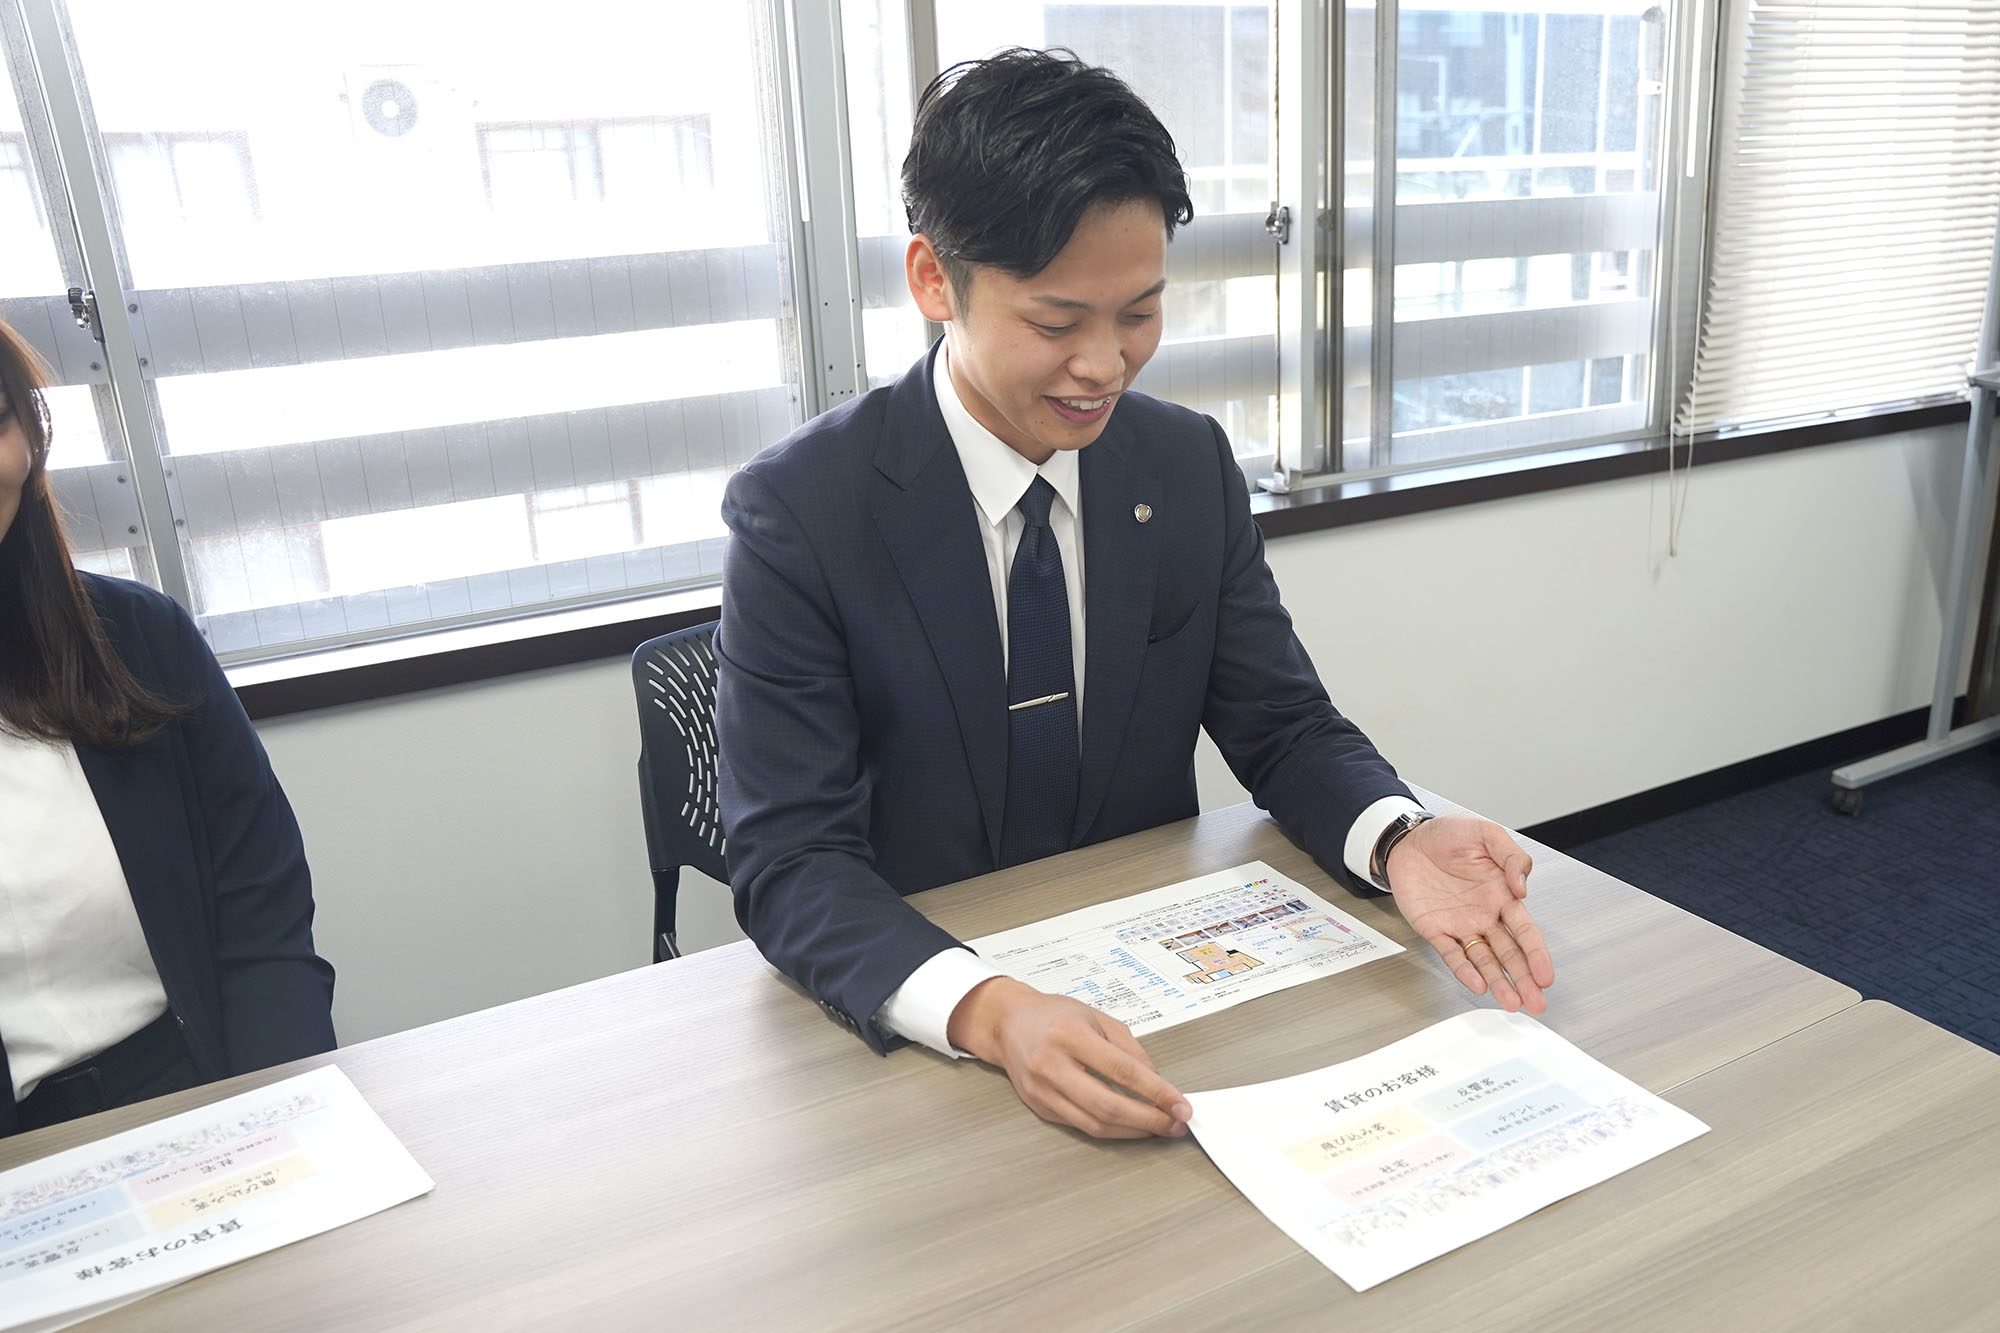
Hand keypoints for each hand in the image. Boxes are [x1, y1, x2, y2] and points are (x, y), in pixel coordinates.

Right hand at [946, 976, 1191, 1138]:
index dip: (1157, 1092)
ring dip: (1133, 1131)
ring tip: (1158, 1128)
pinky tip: (1130, 1125)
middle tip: (1175, 1124)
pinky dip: (1112, 1130)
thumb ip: (1130, 1049)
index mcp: (1069, 1035)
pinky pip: (1082, 1126)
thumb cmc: (1053, 1015)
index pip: (1122, 1071)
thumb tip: (1158, 1083)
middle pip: (1108, 1105)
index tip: (1180, 1105)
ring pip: (1095, 1124)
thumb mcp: (1098, 1017)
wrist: (1008, 1023)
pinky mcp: (1040, 1108)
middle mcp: (1052, 1065)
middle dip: (1149, 1120)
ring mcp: (1042, 1090)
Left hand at [1386, 814, 1554, 1014]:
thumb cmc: (1448, 834)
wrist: (1409, 838)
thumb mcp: (1487, 834)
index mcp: (1502, 894)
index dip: (1536, 954)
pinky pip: (1451, 954)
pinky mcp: (1434, 929)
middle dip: (1523, 979)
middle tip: (1536, 1003)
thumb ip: (1512, 858)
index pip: (1525, 930)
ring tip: (1511, 1003)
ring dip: (1498, 982)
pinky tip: (1477, 984)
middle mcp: (1484, 914)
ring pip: (1483, 960)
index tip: (1546, 976)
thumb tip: (1522, 888)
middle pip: (1509, 953)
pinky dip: (1464, 970)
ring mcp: (1460, 924)